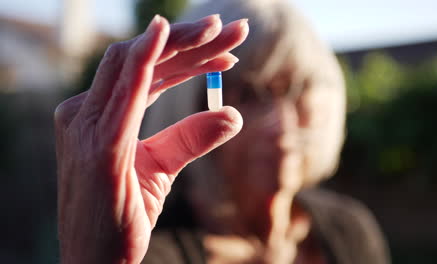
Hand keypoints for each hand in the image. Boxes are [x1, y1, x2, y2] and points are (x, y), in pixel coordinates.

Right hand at [55, 15, 247, 263]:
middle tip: (234, 29)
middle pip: (143, 59)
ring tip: (223, 30)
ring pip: (138, 63)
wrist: (96, 262)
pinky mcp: (99, 144)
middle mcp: (86, 112)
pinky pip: (124, 88)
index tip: (228, 55)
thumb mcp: (161, 169)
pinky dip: (146, 57)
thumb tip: (231, 113)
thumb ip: (191, 138)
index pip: (147, 73)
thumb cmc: (121, 215)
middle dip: (191, 41)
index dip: (188, 57)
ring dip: (183, 42)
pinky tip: (166, 32)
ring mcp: (87, 125)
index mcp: (98, 116)